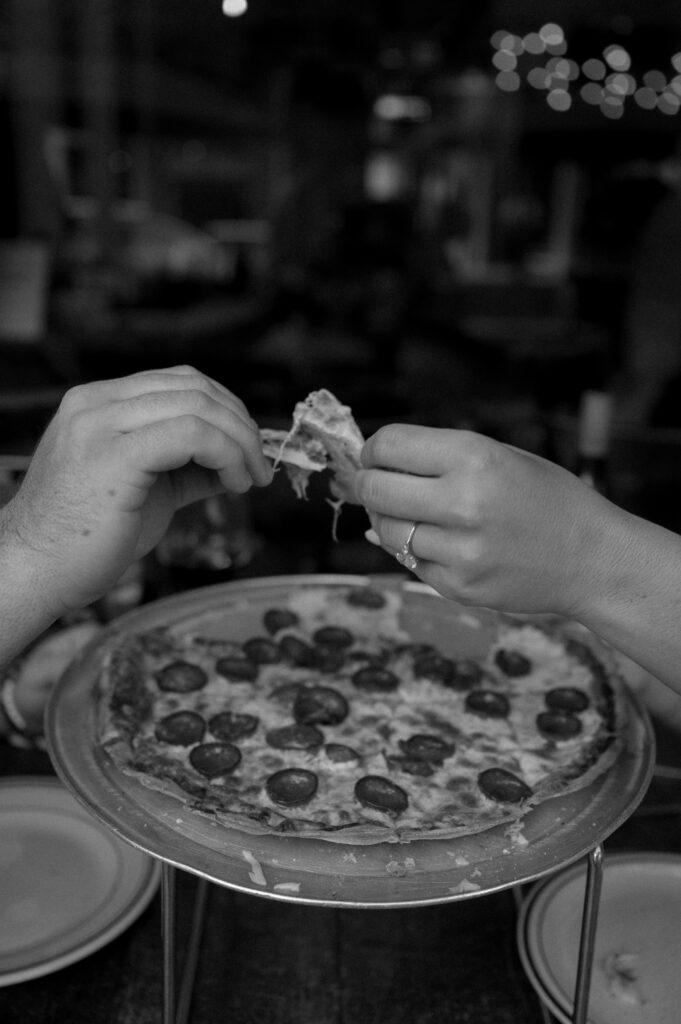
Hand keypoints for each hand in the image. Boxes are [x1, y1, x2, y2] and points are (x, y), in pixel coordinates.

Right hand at [0, 366, 271, 615]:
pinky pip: (192, 434)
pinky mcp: (114, 456)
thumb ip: (188, 469)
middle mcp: (95, 403)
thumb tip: (239, 463)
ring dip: (240, 442)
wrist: (36, 573)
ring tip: (251, 479)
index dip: (226, 409)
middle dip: (241, 424)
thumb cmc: (86, 539)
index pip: (179, 382)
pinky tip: (235, 483)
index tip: (250, 448)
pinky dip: (226, 454)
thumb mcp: (148, 490)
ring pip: (198, 406)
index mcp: (98, 403)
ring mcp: (100, 425)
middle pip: (194, 387)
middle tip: (260, 466)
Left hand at [356, 425, 627, 618]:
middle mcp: (463, 502)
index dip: (373, 450)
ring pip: (386, 531)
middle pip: (375, 490)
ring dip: (389, 521)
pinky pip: (410, 564)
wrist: (591, 558)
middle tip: (373, 485)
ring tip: (417, 515)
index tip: (375, 457)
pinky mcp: (458, 586)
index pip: (388, 445)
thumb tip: (367, 469)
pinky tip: (444, 543)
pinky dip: (416, 552)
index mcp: (474, 457)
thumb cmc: (544, 498)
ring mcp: (460, 550)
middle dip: (366, 485)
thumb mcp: (499, 456)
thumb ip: (436, 458)